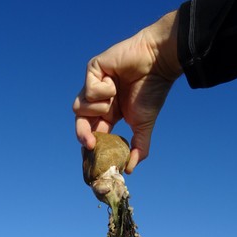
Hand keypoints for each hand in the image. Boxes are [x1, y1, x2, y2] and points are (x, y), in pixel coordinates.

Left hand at [73, 11, 182, 172]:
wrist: (157, 66)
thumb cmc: (152, 93)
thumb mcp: (144, 126)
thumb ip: (138, 149)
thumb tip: (131, 170)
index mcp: (110, 113)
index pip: (94, 131)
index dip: (91, 143)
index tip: (93, 155)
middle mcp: (100, 100)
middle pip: (80, 121)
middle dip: (83, 134)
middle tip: (89, 143)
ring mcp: (94, 85)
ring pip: (79, 107)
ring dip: (98, 107)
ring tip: (114, 98)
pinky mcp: (92, 70)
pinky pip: (87, 90)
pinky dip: (102, 90)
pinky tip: (114, 82)